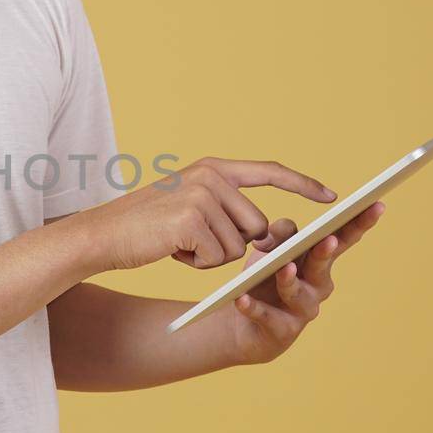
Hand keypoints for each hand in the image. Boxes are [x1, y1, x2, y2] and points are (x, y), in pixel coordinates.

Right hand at [70, 157, 337, 274]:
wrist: (101, 235)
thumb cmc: (147, 228)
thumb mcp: (190, 205)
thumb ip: (227, 208)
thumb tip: (266, 232)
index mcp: (213, 167)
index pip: (270, 172)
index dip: (302, 185)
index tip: (331, 197)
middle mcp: (210, 176)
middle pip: (257, 225)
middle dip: (232, 244)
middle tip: (191, 240)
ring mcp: (201, 196)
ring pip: (239, 246)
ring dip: (212, 256)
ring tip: (178, 244)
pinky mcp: (191, 221)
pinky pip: (218, 258)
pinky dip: (197, 264)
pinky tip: (172, 251)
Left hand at [212, 200, 387, 365]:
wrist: (239, 324)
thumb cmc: (261, 280)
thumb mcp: (268, 250)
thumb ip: (279, 234)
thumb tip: (285, 232)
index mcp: (318, 261)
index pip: (341, 239)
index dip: (359, 223)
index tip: (376, 204)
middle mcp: (317, 286)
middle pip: (323, 265)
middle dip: (325, 252)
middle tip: (327, 239)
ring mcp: (301, 311)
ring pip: (298, 294)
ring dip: (290, 281)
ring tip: (284, 269)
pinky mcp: (281, 332)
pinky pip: (267, 317)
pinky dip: (254, 308)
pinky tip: (243, 299)